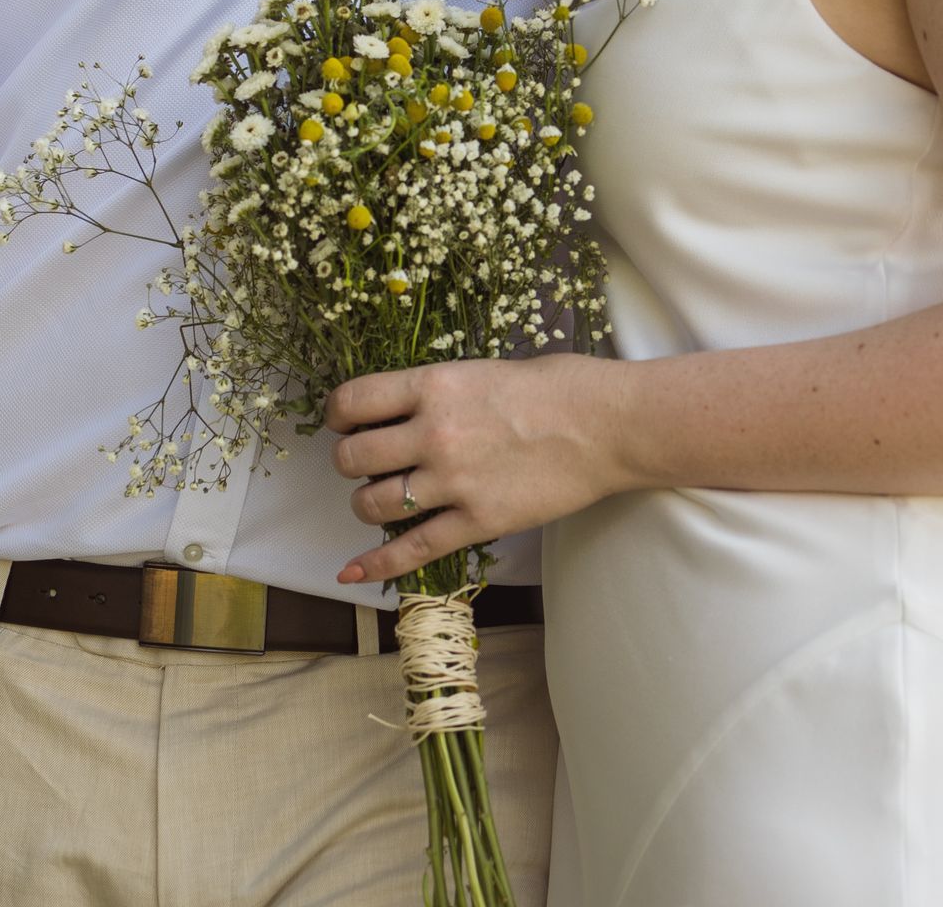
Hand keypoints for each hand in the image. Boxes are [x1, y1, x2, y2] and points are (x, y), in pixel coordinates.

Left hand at [326, 354, 621, 585]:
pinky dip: (376, 565)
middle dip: (350, 463)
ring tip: (381, 499)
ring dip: (366, 506)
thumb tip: (406, 408)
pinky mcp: (476, 522)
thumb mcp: (483, 370)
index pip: (353, 401)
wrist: (604, 425)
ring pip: (373, 505)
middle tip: (365, 463)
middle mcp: (433, 433)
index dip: (338, 415)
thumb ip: (439, 392)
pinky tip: (353, 572)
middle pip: (353, 459)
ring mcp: (453, 482)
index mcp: (433, 386)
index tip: (343, 422)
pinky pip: (412, 550)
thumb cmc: (554, 387)